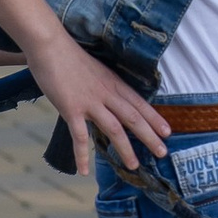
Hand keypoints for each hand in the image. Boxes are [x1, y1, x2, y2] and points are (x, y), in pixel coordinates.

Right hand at [25, 27, 171, 175]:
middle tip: (162, 153)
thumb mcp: (95, 70)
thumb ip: (103, 86)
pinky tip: (84, 172)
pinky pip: (79, 136)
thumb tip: (109, 99)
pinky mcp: (71, 109)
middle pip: (133, 118)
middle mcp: (106, 93)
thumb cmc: (69, 56)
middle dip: (149, 136)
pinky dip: (82, 155)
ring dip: (125, 149)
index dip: (154, 118)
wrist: (50, 45)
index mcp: (113, 83)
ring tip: (134, 166)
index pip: (139, 103)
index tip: (167, 132)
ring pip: (114, 129)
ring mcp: (90, 102)